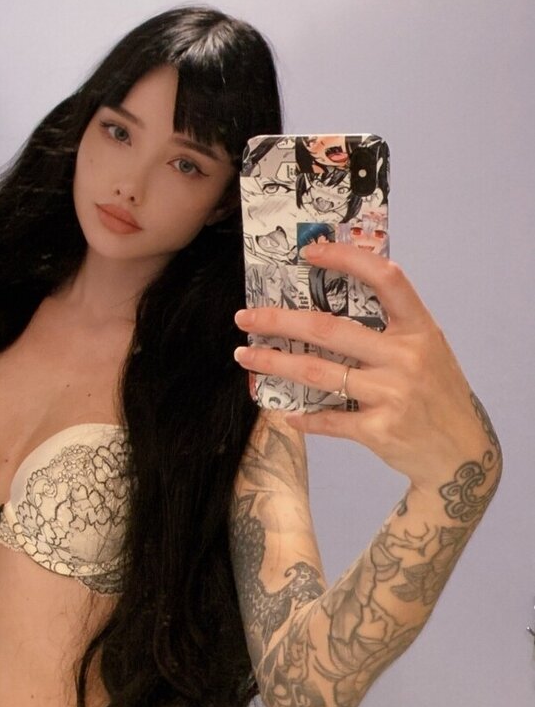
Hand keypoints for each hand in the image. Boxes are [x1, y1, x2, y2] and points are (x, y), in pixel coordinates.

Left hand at [232, 241, 500, 504]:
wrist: (462, 453)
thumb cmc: (437, 394)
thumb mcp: (428, 350)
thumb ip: (391, 328)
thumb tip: (331, 304)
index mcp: (420, 329)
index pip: (385, 279)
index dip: (348, 259)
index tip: (310, 253)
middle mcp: (406, 358)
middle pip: (329, 329)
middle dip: (279, 321)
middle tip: (245, 318)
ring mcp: (392, 394)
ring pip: (317, 372)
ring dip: (274, 362)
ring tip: (246, 356)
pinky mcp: (379, 429)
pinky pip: (328, 418)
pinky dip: (303, 417)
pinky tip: (284, 413)